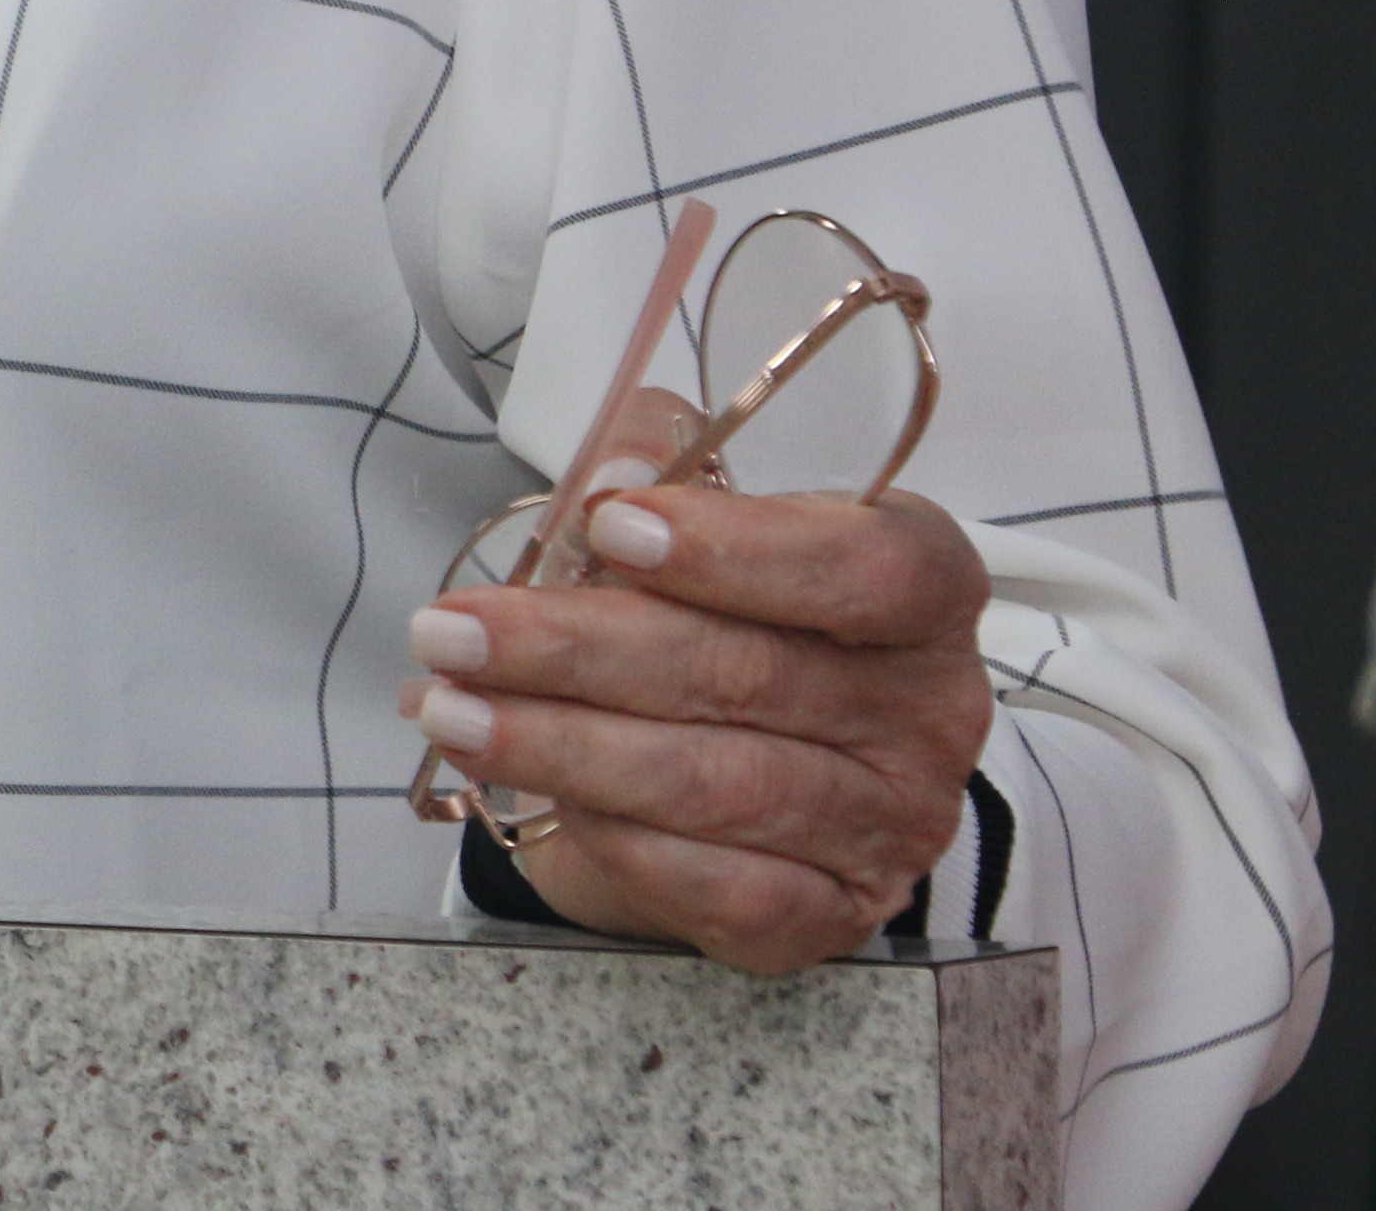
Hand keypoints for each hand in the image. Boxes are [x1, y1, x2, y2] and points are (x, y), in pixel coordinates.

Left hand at [400, 434, 995, 976]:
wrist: (734, 761)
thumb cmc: (720, 614)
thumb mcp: (697, 512)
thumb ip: (662, 461)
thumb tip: (617, 470)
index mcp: (922, 591)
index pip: (870, 568)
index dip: (743, 551)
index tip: (608, 528)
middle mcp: (927, 711)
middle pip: (750, 676)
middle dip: (579, 649)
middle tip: (450, 632)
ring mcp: (890, 825)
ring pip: (718, 785)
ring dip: (563, 747)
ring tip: (448, 712)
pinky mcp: (832, 915)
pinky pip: (722, 885)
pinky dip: (619, 838)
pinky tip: (539, 799)